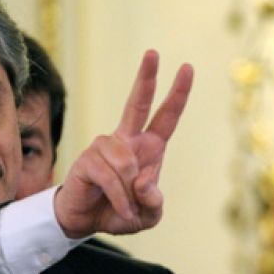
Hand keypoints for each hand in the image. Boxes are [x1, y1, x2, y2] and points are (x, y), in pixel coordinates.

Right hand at [54, 50, 193, 237]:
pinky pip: (111, 177)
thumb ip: (154, 202)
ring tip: (126, 205)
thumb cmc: (120, 211)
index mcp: (148, 148)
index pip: (166, 117)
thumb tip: (144, 180)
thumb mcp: (148, 214)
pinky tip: (119, 207)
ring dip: (130, 192)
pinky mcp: (87, 160)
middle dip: (146, 78)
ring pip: (126, 162)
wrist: (86, 221)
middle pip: (137, 104)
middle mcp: (126, 141)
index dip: (177, 94)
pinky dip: (119, 197)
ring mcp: (105, 147)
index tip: (187, 68)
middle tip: (153, 52)